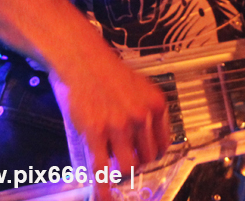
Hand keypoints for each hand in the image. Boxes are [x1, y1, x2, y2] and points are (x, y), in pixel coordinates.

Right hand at [49, 44, 169, 183]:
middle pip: (147, 157)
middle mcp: (141, 116)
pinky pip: (102, 169)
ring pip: (128, 166)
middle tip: (125, 161)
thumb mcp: (137, 87)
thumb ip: (144, 111)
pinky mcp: (95, 133)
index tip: (146, 158)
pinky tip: (102, 196)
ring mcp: (119, 126)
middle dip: (137, 163)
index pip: (163, 143)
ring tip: (113, 168)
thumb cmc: (105, 71)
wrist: (81, 58)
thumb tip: (145, 138)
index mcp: (155, 104)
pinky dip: (103, 187)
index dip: (153, 154)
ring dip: (121, 172)